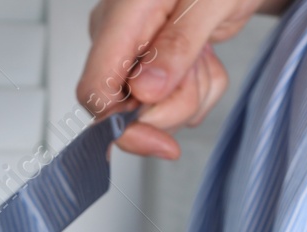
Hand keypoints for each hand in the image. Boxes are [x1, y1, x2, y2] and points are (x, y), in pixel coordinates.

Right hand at [76, 0, 278, 159]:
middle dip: (174, 104)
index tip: (162, 142)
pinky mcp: (151, 65)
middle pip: (128, 110)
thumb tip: (144, 91)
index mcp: (120, 17)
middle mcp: (117, 38)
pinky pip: (173, 102)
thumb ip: (178, 45)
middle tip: (200, 65)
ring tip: (204, 53)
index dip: (123, 128)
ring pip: (154, 111)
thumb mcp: (211, 2)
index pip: (95, 92)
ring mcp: (133, 53)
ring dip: (191, 93)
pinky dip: (197, 88)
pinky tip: (202, 57)